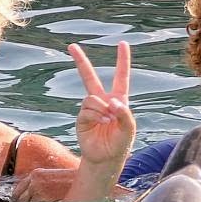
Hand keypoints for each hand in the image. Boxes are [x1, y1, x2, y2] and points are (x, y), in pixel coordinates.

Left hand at [13, 167, 77, 201]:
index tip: (14, 200)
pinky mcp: (44, 198)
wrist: (79, 180)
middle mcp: (34, 181)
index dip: (16, 195)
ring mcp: (38, 190)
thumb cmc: (68, 179)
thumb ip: (39, 182)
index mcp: (36, 173)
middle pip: (20, 196)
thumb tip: (30, 193)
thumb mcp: (50, 176)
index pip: (20, 186)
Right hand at [69, 41, 134, 166]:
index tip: (122, 43)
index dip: (122, 60)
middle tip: (71, 46)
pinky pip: (87, 108)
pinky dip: (96, 114)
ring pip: (92, 97)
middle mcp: (103, 100)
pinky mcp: (82, 117)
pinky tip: (102, 122)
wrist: (106, 158)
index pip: (121, 76)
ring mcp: (90, 108)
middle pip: (89, 77)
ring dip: (102, 108)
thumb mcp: (129, 128)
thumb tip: (112, 102)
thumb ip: (125, 114)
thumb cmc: (120, 143)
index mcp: (118, 99)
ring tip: (109, 120)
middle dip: (80, 61)